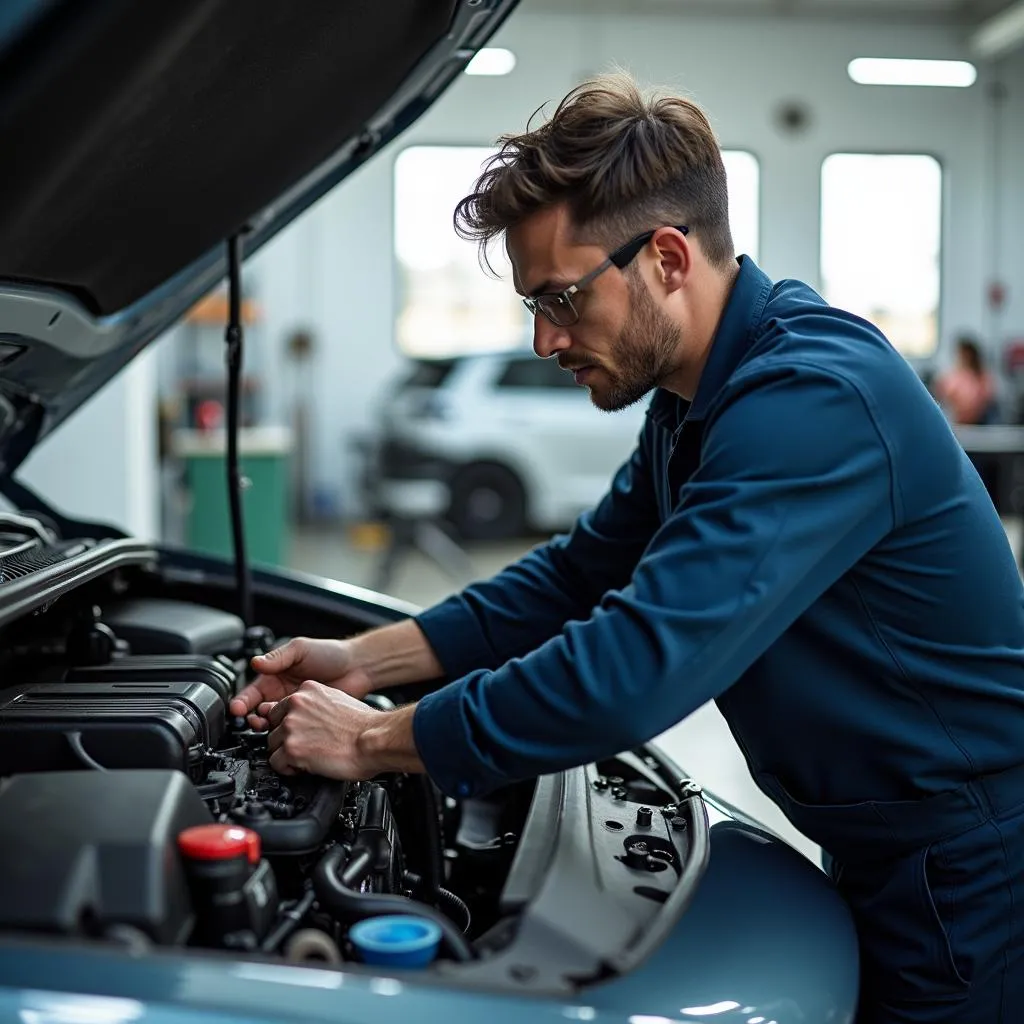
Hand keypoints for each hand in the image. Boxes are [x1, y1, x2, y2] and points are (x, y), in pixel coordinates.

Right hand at [229, 637, 373, 729]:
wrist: (357, 667)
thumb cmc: (331, 653)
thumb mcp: (301, 650)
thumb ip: (278, 657)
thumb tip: (256, 662)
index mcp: (275, 675)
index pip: (252, 691)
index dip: (243, 701)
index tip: (237, 709)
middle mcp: (281, 692)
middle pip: (258, 710)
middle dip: (251, 717)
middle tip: (253, 721)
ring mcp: (294, 707)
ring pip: (273, 722)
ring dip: (267, 726)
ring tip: (268, 726)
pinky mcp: (307, 718)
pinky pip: (291, 727)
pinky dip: (285, 731)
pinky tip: (286, 731)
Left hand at [261, 680, 420, 778]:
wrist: (374, 741)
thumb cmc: (364, 726)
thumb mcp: (338, 701)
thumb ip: (315, 705)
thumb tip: (307, 716)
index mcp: (308, 691)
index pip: (280, 708)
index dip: (289, 724)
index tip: (299, 733)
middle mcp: (296, 705)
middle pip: (273, 727)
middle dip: (286, 740)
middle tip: (307, 747)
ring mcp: (291, 726)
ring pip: (272, 745)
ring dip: (287, 755)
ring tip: (309, 757)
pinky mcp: (291, 749)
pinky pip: (275, 763)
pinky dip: (288, 769)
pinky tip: (306, 767)